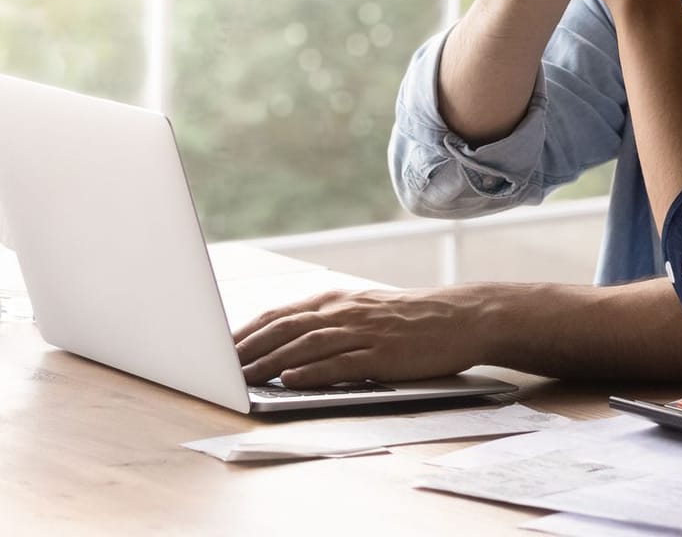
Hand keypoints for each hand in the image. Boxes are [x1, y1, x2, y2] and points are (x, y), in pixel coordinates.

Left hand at [231, 287, 494, 387]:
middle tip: (218, 367)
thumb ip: (331, 320)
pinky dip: (312, 371)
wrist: (463, 316)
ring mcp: (364, 332)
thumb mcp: (368, 309)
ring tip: (244, 378)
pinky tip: (291, 380)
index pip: (281, 314)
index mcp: (338, 300)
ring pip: (306, 345)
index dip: (247, 331)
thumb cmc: (414, 317)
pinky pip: (340, 363)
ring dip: (271, 362)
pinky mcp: (383, 354)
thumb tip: (291, 338)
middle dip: (248, 348)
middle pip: (285, 328)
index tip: (220, 348)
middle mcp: (346, 312)